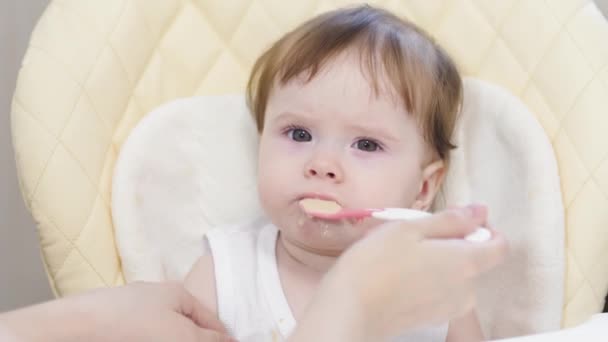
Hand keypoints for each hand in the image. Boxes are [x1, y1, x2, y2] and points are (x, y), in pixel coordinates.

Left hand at [0, 282, 234, 341]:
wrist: (75, 330)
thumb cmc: (132, 327)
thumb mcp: (180, 335)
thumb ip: (209, 340)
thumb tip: (231, 341)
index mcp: (178, 293)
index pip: (211, 319)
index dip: (223, 337)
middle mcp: (158, 299)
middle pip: (188, 327)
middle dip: (197, 340)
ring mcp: (135, 313)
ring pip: (166, 332)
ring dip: (176, 338)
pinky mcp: (117, 327)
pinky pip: (147, 334)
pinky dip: (157, 338)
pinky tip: (151, 340)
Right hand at [291, 206, 507, 340]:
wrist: (349, 309)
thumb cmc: (376, 264)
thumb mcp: (410, 228)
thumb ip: (450, 220)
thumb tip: (479, 212)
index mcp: (466, 263)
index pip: (499, 245)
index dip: (484, 228)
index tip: (458, 220)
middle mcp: (466, 289)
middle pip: (474, 259)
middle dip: (453, 243)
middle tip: (416, 233)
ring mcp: (449, 307)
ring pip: (455, 275)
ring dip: (437, 261)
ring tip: (402, 253)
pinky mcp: (432, 318)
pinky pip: (441, 291)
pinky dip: (427, 278)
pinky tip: (398, 273)